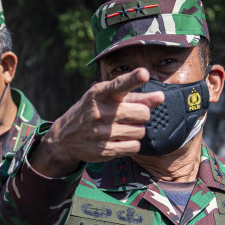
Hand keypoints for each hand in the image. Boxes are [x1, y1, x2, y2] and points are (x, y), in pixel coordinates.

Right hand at [33, 68, 164, 176]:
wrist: (64, 137)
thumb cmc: (92, 112)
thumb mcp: (107, 99)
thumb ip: (134, 96)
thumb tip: (159, 98)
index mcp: (100, 94)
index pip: (119, 85)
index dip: (133, 79)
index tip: (143, 73)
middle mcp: (100, 112)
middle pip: (142, 113)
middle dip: (141, 114)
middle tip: (130, 115)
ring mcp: (101, 132)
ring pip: (140, 131)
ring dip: (136, 130)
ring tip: (122, 128)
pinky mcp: (103, 150)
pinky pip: (134, 146)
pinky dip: (131, 144)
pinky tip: (120, 140)